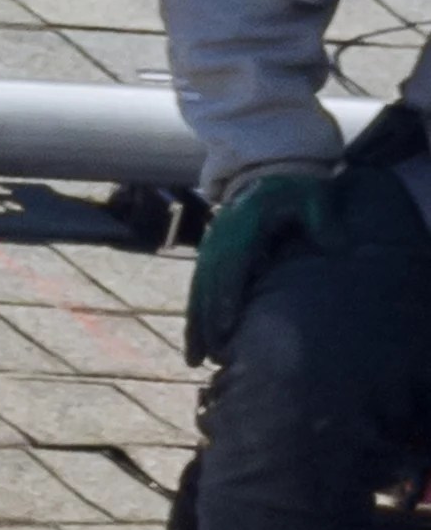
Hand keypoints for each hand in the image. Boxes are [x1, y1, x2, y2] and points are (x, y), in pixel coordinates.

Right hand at [191, 161, 336, 366]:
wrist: (269, 168)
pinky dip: (197, 316)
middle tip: (206, 360)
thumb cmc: (294, 185)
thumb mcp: (313, 195)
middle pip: (206, 290)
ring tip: (193, 361)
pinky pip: (199, 290)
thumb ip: (322, 219)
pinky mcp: (210, 256)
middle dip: (205, 327)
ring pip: (197, 294)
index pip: (230, 271)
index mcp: (241, 230)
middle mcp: (219, 243)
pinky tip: (198, 338)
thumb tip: (336, 248)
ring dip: (194, 328)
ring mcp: (211, 250)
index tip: (226, 331)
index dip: (226, 302)